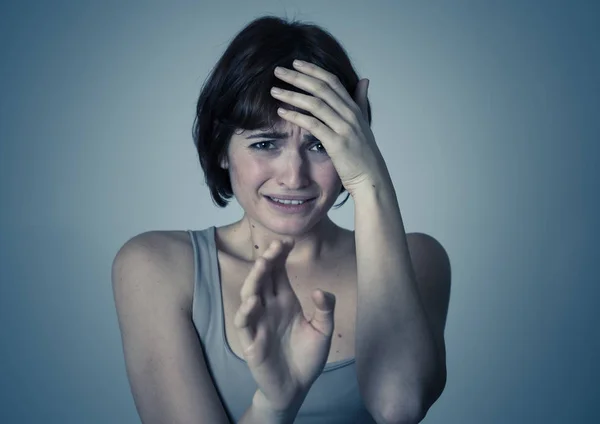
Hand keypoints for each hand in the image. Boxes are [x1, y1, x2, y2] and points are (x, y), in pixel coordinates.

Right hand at [234, 239, 336, 412]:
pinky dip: (245, 312)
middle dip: (267, 261)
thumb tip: (320, 290)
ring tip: (263, 265)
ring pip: (250, 295)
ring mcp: (259, 323)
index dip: (280, 256)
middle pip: (263, 278)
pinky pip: (244, 324)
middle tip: (275, 247)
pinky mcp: (252, 342)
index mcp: (285, 301)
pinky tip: (253, 302)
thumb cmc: (308, 356)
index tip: (288, 241)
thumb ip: (326, 310)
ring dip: (254, 279)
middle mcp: (269, 307)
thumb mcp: (324, 331)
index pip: (279, 272)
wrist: (297, 387)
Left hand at [270, 61, 390, 194]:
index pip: (332, 81)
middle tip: (278, 71)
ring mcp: (344, 128)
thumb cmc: (363, 154)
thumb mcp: (364, 124)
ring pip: (315, 103)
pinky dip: (296, 116)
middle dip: (298, 77)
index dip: (313, 70)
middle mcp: (350, 114)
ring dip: (292, 95)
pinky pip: (313, 124)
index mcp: (354, 108)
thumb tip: (364, 80)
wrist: (371, 178)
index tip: (295, 63)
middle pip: (321, 88)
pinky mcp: (337, 143)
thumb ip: (360, 102)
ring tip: (274, 91)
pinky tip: (281, 113)